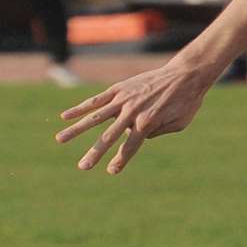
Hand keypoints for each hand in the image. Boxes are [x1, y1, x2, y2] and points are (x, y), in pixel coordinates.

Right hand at [55, 59, 217, 173]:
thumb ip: (157, 133)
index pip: (130, 147)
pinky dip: (80, 108)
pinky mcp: (120, 89)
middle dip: (95, 153)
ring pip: (95, 117)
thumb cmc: (186, 102)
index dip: (120, 160)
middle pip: (109, 137)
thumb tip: (136, 136)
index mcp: (147, 124)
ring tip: (60, 139)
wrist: (185, 74)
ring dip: (76, 129)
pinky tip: (64, 116)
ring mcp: (124, 100)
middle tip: (82, 167)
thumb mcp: (178, 124)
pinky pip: (96, 100)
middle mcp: (132, 113)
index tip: (111, 171)